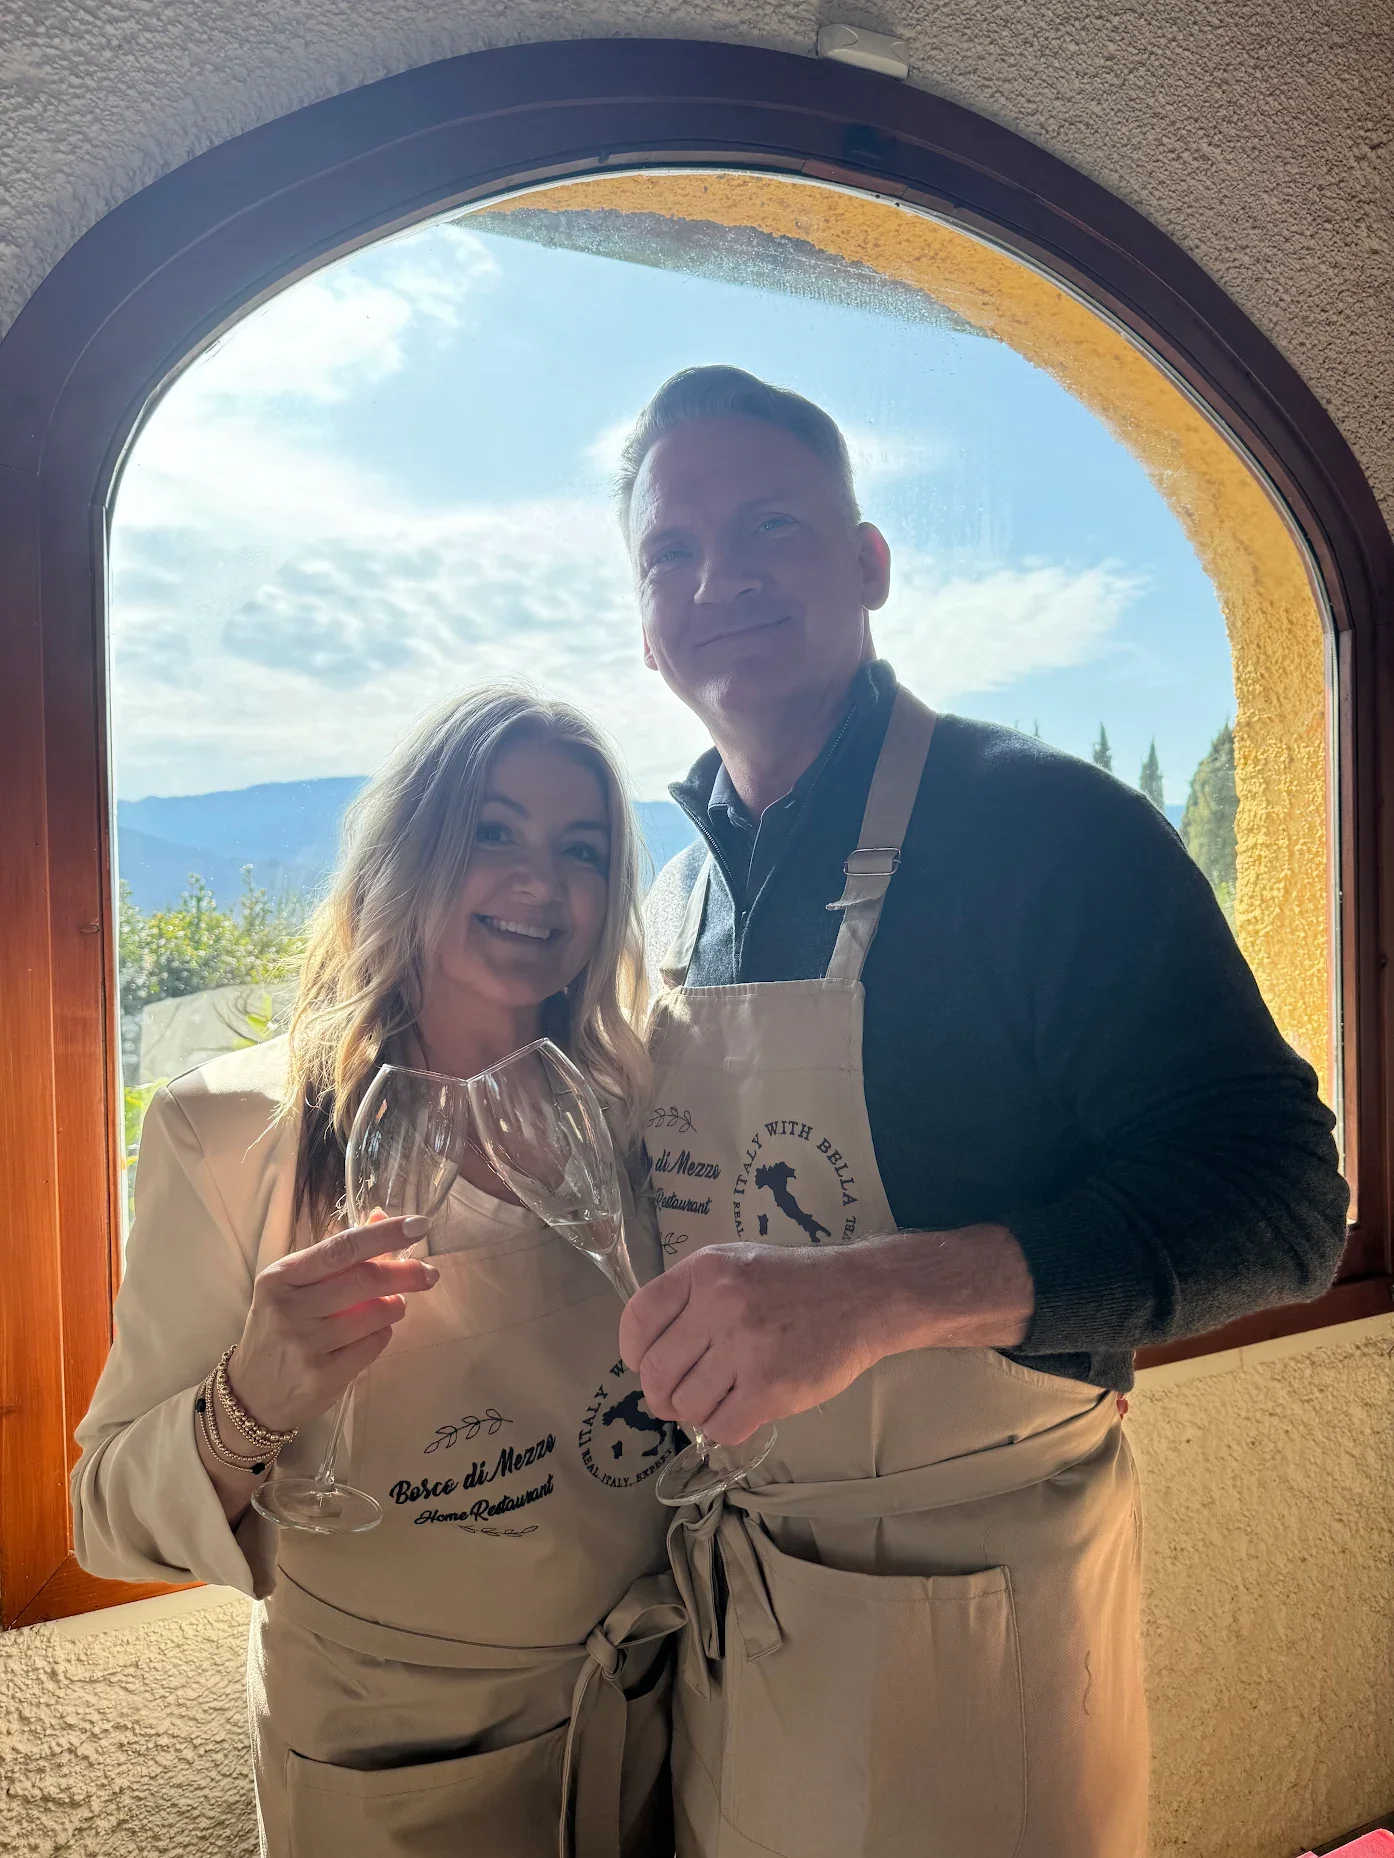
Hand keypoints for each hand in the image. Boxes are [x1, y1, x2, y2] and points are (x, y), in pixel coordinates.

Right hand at [226, 1216, 438, 1432]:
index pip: (341, 1248)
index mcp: (281, 1277)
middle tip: (428, 1273)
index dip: (384, 1235)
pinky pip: (374, 1345)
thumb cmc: (279, 1327)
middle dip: (405, 1273)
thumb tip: (382, 1216)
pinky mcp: (322, 1377)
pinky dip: (383, 1334)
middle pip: (364, 1280)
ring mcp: (306, 1345)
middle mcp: (290, 1308)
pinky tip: (372, 1333)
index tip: (419, 1225)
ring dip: (394, 1306)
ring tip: (390, 1306)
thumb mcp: (295, 1285)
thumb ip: (337, 1253)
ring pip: (376, 1314)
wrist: (252, 1393)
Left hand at [618, 1243, 885, 1445]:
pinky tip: (738, 1410)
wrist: (862, 1296)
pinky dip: (722, 1427)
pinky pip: (721, 1427)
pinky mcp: (771, 1388)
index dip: (632, 1351)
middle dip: (659, 1393)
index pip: (638, 1318)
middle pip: (655, 1370)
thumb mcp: (735, 1265)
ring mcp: (745, 1348)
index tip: (643, 1364)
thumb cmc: (793, 1283)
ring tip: (717, 1399)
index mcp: (705, 1271)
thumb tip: (648, 1352)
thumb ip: (691, 1297)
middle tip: (676, 1397)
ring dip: (694, 1412)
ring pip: (685, 1404)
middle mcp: (719, 1305)